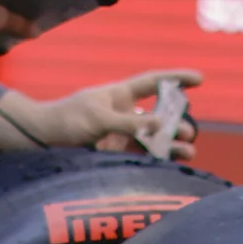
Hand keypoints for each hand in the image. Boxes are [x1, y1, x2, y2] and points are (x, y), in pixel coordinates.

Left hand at [0, 70, 202, 159]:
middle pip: (161, 114)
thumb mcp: (98, 117)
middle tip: (189, 133)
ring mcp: (122, 134)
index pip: (154, 82)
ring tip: (187, 152)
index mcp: (120, 95)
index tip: (200, 79)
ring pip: (155, 137)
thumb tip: (161, 125)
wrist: (42, 142)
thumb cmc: (66, 120)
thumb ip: (129, 122)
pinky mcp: (117, 153)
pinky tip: (171, 164)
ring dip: (173, 144)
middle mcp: (125, 113)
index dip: (176, 78)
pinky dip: (158, 159)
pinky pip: (144, 154)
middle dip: (179, 122)